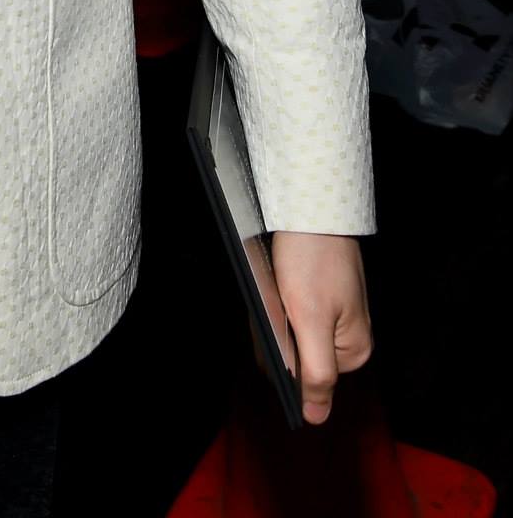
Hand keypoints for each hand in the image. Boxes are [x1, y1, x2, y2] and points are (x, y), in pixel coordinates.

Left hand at [271, 231, 371, 424]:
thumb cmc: (313, 260)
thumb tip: (316, 418)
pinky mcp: (320, 295)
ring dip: (273, 313)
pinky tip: (275, 281)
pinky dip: (276, 299)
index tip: (275, 326)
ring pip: (289, 331)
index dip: (279, 354)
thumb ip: (316, 372)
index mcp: (353, 351)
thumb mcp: (311, 320)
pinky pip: (290, 310)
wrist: (312, 207)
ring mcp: (334, 315)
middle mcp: (347, 336)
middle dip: (275, 331)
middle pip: (295, 353)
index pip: (304, 376)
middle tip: (274, 299)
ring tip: (275, 286)